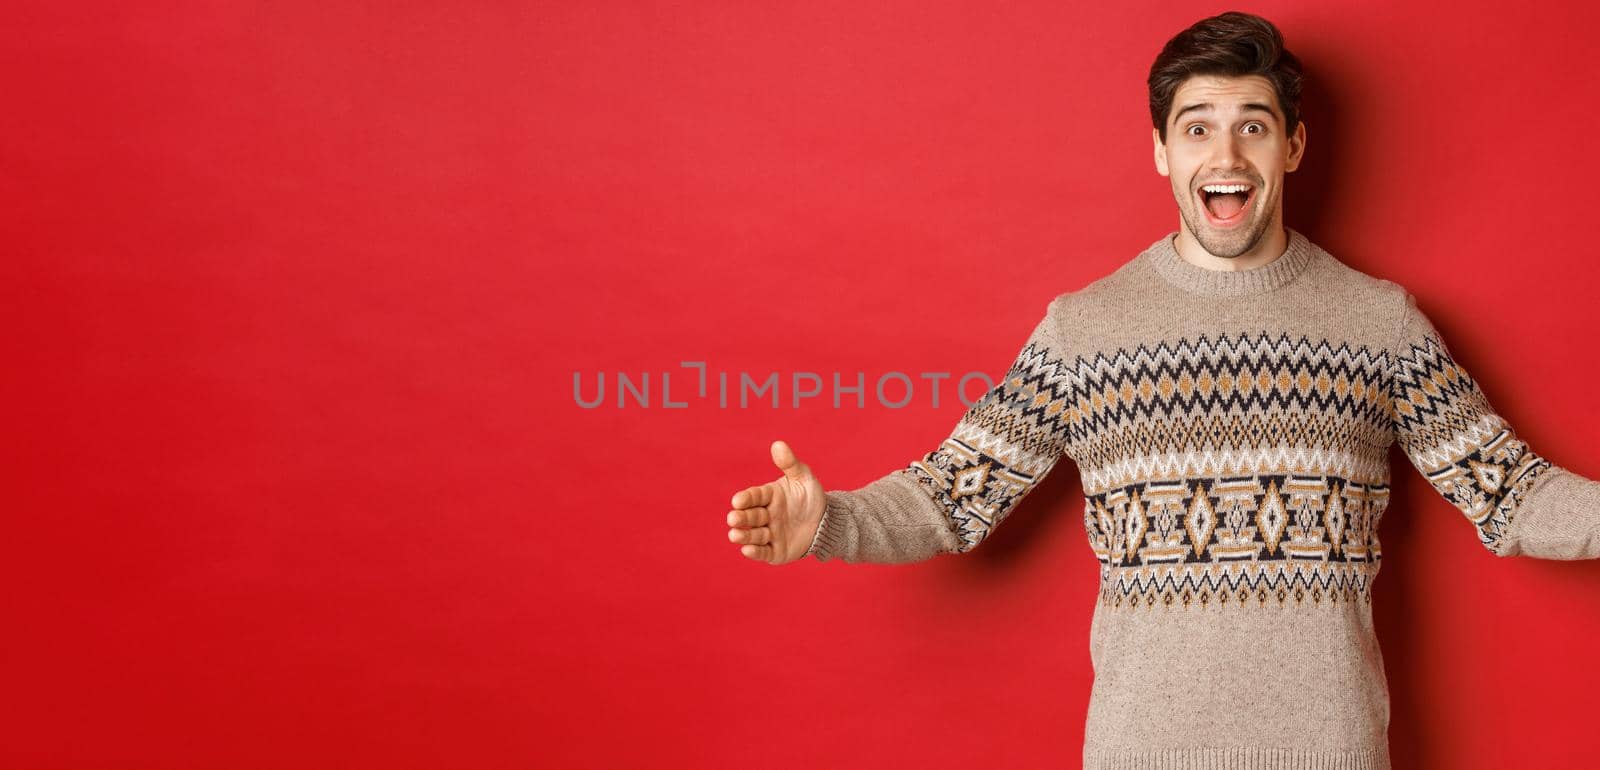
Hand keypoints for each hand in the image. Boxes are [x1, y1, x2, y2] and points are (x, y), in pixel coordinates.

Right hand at [726, 439, 825, 564]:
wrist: (827, 522)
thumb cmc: (811, 497)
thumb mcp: (803, 478)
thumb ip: (790, 463)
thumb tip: (778, 444)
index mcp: (768, 496)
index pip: (754, 496)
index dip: (745, 499)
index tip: (738, 500)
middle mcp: (765, 515)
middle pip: (750, 516)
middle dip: (741, 518)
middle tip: (734, 518)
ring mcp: (769, 534)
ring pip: (753, 535)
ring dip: (744, 535)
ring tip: (735, 535)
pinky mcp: (775, 551)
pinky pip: (763, 552)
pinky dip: (755, 552)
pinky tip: (747, 550)